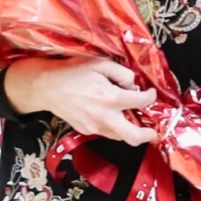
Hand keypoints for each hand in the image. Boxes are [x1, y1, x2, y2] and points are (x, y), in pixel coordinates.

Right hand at [3, 56, 156, 140]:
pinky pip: (106, 132)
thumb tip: (133, 86)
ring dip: (130, 131)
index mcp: (111, 98)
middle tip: (153, 130)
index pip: (141, 102)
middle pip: (134, 136)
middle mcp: (104, 117)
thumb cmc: (73, 71)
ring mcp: (94, 127)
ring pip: (120, 137)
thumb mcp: (101, 63)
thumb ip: (122, 73)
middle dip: (148, 135)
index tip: (151, 94)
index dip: (151, 97)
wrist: (47, 87)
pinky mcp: (86, 130)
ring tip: (133, 120)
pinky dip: (114, 127)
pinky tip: (113, 116)